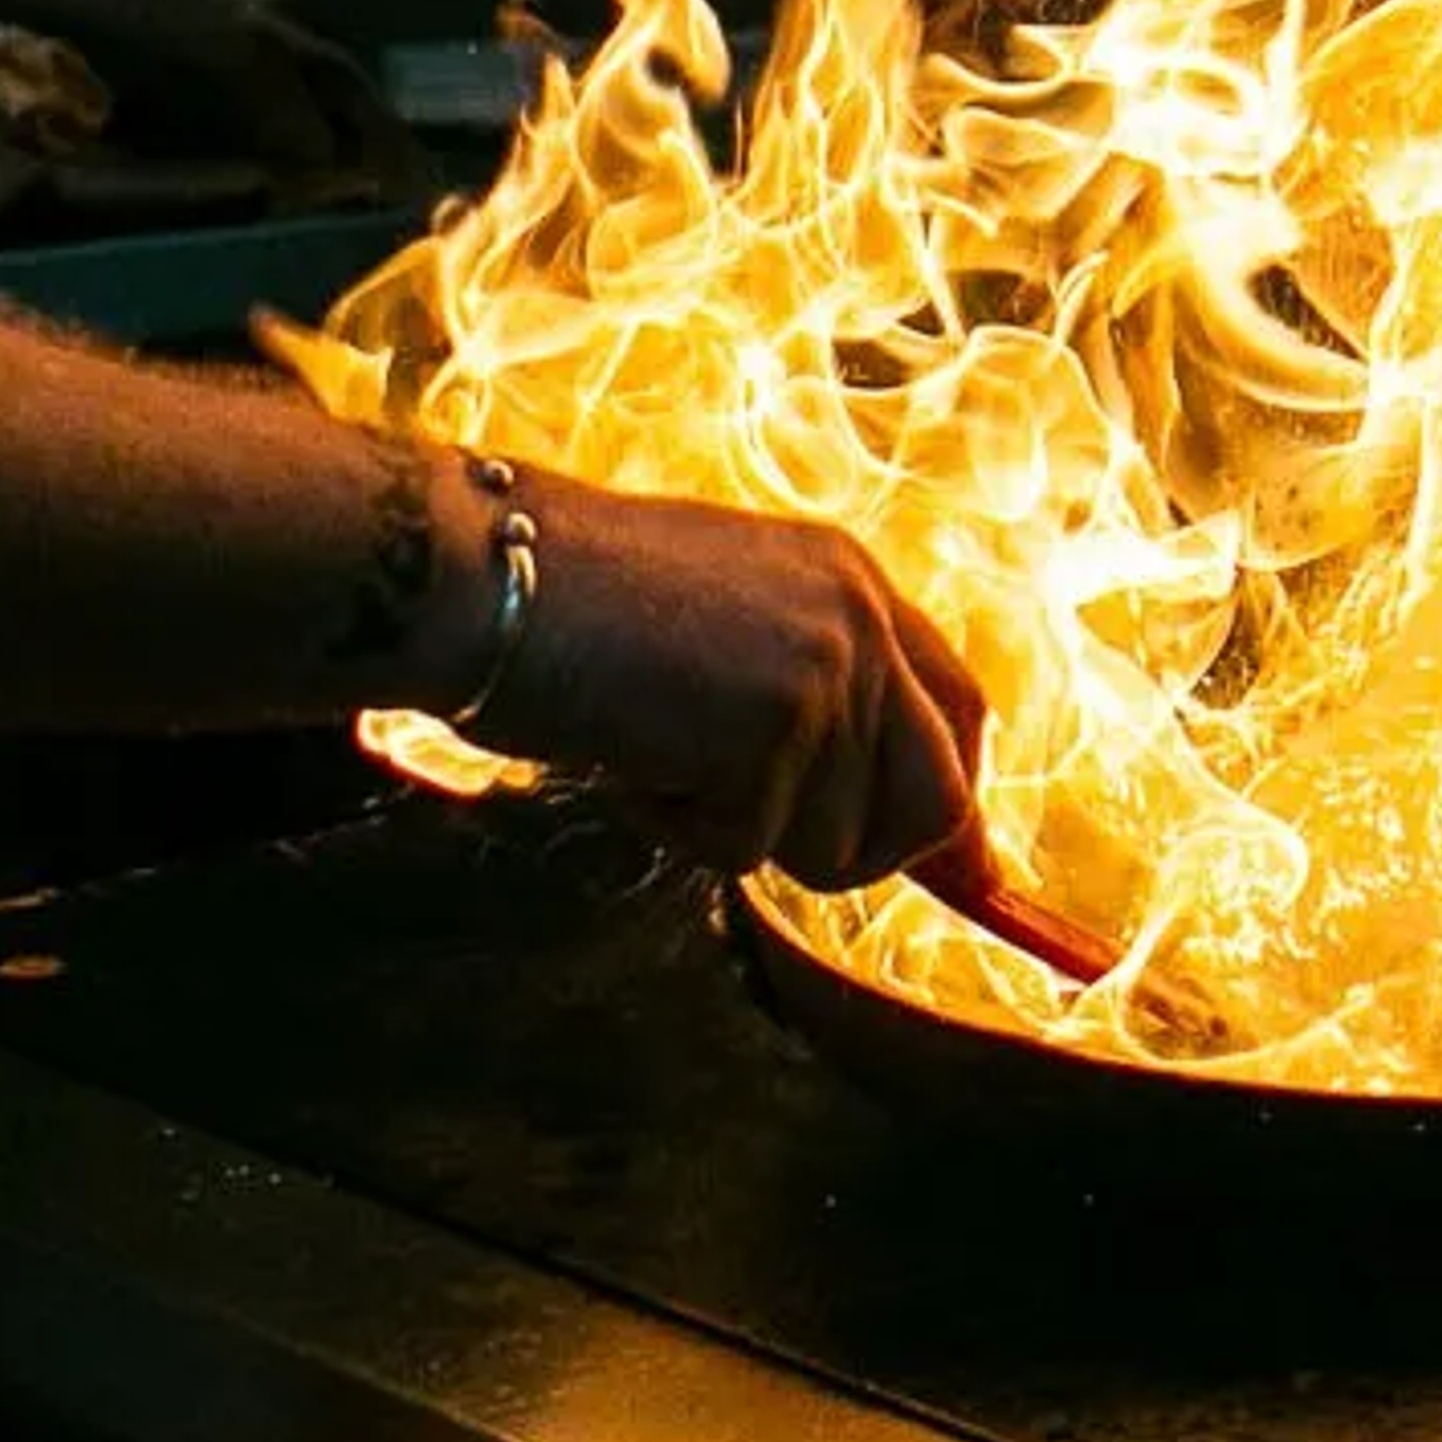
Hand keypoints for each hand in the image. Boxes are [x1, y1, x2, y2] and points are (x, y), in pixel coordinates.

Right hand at [492, 480, 983, 887]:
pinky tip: (629, 754)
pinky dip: (678, 828)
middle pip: (936, 800)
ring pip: (835, 843)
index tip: (941, 866)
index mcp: (849, 576)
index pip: (958, 708)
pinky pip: (748, 848)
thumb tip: (887, 812)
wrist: (483, 575)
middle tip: (751, 824)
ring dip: (739, 829)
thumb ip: (810, 686)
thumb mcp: (726, 614)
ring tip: (659, 749)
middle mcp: (856, 612)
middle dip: (859, 849)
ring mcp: (823, 665)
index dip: (947, 798)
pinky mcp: (775, 723)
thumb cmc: (573, 603)